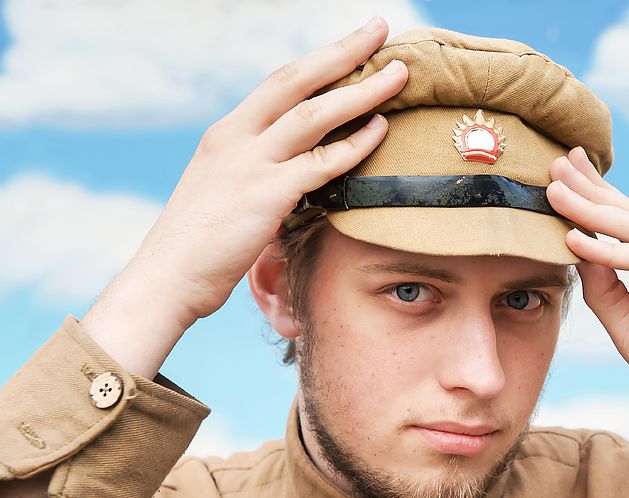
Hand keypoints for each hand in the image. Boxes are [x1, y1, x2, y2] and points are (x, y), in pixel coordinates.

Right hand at [81, 17, 407, 378]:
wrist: (168, 278)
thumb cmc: (198, 244)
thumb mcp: (223, 192)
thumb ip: (256, 171)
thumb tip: (294, 171)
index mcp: (227, 133)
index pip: (279, 83)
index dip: (318, 60)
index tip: (351, 44)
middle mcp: (237, 137)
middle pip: (298, 79)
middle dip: (343, 50)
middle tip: (380, 28)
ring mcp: (250, 163)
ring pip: (315, 113)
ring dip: (362, 90)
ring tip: (399, 74)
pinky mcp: (266, 194)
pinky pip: (321, 162)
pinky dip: (355, 144)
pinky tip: (381, 129)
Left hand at [547, 147, 628, 473]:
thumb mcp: (628, 329)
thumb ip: (605, 291)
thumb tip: (577, 252)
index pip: (627, 224)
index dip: (594, 198)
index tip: (560, 176)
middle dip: (592, 189)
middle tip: (556, 162)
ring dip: (595, 210)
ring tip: (557, 191)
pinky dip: (613, 251)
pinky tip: (579, 240)